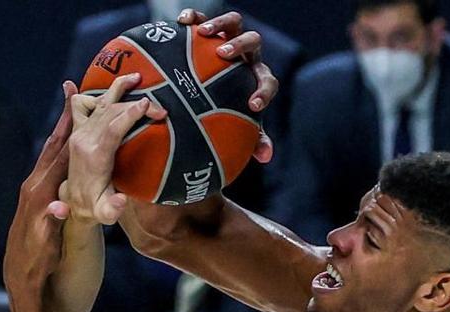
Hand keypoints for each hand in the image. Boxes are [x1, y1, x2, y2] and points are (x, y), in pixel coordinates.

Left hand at [3, 81, 75, 291]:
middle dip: (65, 121)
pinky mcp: (36, 203)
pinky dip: (59, 152)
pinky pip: (49, 169)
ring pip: (50, 156)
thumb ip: (53, 226)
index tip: (82, 104)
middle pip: (53, 148)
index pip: (61, 157)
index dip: (72, 130)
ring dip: (62, 133)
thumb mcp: (49, 250)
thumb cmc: (40, 270)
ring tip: (73, 112)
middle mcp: (33, 190)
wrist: (24, 287)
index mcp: (40, 197)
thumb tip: (60, 207)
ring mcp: (33, 195)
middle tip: (75, 92)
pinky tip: (65, 150)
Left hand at [64, 73, 166, 224]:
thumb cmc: (96, 208)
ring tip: (137, 77)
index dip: (130, 114)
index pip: (112, 128)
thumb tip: (122, 201)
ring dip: (118, 88)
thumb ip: (112, 209)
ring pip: (99, 103)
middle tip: (161, 109)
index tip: (149, 104)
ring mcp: (78, 133)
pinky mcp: (77, 130)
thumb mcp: (105, 214)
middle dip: (136, 105)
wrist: (74, 203)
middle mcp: (83, 140)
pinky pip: (80, 105)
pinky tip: (104, 87)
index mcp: (92, 156)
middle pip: (111, 112)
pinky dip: (91, 93)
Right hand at [178, 9, 277, 162]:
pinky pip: (203, 17)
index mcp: (257, 76)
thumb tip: (266, 157)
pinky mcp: (209, 27)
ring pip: (233, 22)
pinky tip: (181, 22)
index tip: (252, 105)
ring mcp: (229, 38)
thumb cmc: (227, 106)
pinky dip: (195, 17)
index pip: (268, 81)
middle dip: (239, 46)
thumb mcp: (239, 121)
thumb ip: (253, 137)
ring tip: (203, 33)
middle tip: (222, 54)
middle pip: (252, 41)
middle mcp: (246, 55)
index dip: (263, 92)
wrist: (209, 83)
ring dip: (220, 25)